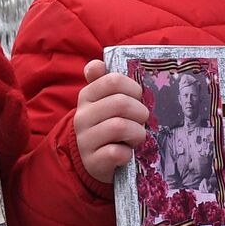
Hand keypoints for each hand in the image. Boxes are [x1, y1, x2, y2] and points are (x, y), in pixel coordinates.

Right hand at [74, 60, 149, 183]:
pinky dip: (128, 154)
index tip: (138, 97)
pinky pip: (116, 152)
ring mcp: (85, 139)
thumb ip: (104, 82)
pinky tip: (127, 154)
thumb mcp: (104, 102)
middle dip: (140, 112)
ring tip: (137, 137)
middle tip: (142, 120)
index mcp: (87, 96)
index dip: (133, 88)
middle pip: (120, 103)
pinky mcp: (92, 161)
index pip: (113, 80)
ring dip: (137, 133)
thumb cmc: (106, 125)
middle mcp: (82, 116)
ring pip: (120, 127)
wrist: (92, 161)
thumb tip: (97, 64)